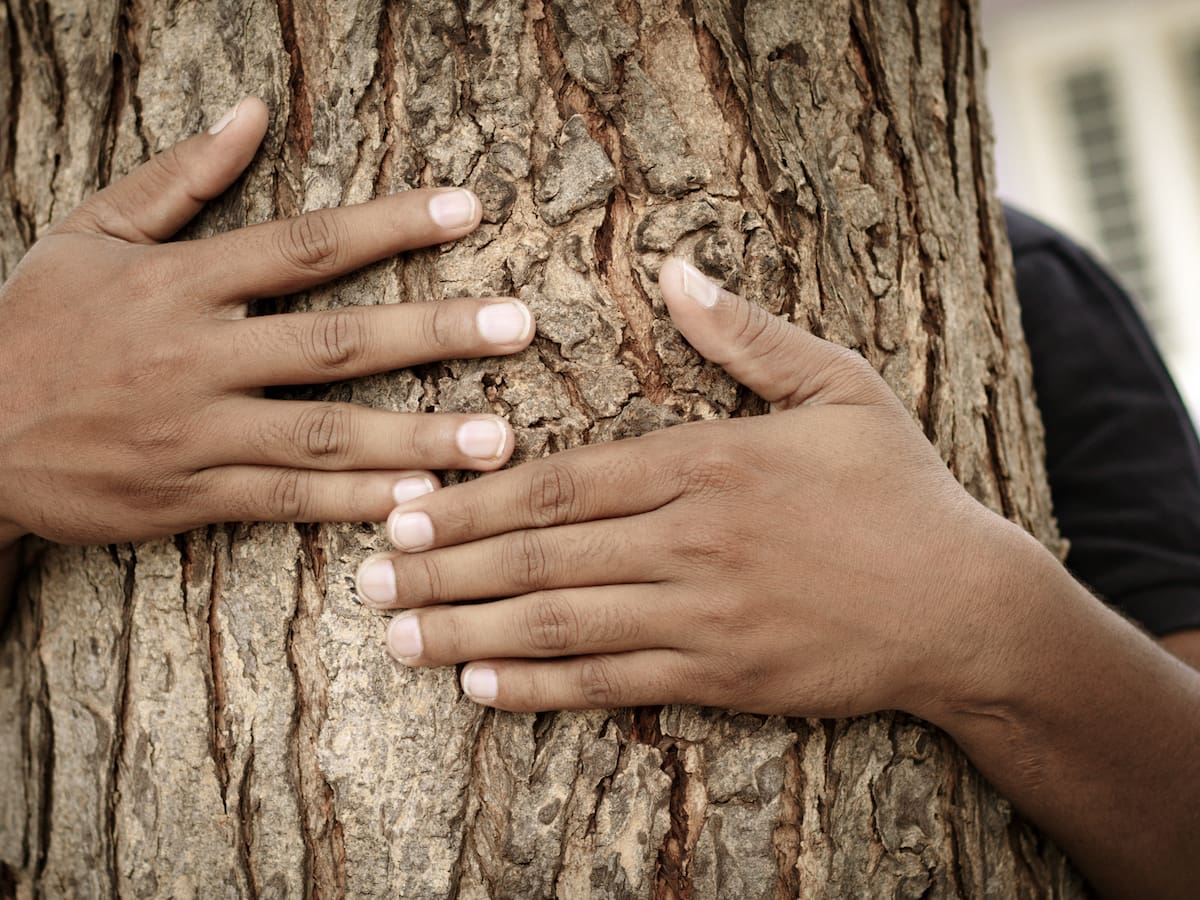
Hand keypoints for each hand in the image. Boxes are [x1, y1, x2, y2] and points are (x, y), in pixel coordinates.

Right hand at [0, 97, 533, 548]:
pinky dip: (353, 501)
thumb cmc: (33, 326)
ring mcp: (196, 430)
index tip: (467, 208)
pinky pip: (284, 500)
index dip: (389, 225)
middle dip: (433, 333)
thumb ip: (178, 177)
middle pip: (334, 342)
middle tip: (518, 326)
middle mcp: (196, 354)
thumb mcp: (89, 234)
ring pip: (323, 432)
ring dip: (417, 435)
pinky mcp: (189, 495)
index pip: (303, 245)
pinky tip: (419, 501)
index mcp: (179, 281)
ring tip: (498, 441)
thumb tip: (253, 112)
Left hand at [355, 258, 1030, 717]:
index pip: (560, 485)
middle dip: (444, 566)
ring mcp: (701, 617)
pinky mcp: (720, 678)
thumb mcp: (838, 389)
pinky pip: (610, 683)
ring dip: (468, 630)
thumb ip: (747, 335)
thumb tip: (677, 269)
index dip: (472, 500)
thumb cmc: (898, 490)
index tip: (405, 505)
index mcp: (704, 463)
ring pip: (559, 624)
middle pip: (539, 556)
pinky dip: (540, 686)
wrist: (963, 606)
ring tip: (396, 634)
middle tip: (369, 574)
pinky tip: (481, 686)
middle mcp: (689, 541)